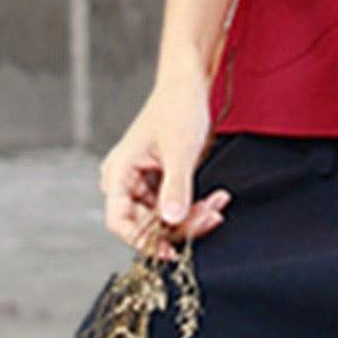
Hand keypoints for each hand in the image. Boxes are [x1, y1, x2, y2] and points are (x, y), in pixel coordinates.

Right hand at [99, 72, 230, 260]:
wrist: (188, 84)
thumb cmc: (178, 107)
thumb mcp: (180, 150)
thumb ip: (176, 187)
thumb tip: (172, 220)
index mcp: (119, 173)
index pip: (120, 221)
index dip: (143, 240)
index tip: (169, 253)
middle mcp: (125, 180)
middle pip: (147, 222)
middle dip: (181, 224)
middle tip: (211, 216)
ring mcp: (142, 180)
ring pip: (163, 215)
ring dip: (192, 214)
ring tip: (218, 204)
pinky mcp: (158, 178)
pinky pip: (173, 203)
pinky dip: (194, 204)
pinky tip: (216, 198)